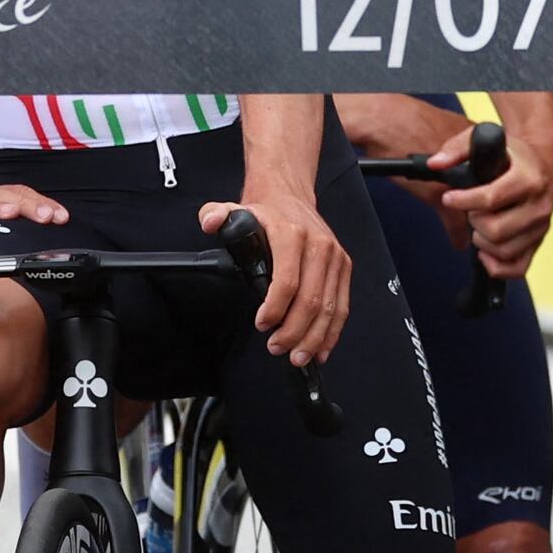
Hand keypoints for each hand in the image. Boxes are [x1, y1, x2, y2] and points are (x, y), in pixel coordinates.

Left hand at [219, 182, 348, 365]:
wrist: (291, 197)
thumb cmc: (266, 212)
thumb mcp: (235, 210)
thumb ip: (215, 215)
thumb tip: (209, 222)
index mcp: (291, 234)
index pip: (288, 280)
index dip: (275, 309)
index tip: (262, 324)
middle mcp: (318, 246)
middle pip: (311, 300)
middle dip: (294, 331)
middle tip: (277, 347)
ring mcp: (334, 258)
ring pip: (330, 308)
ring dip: (314, 337)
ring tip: (297, 355)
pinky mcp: (343, 268)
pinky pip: (342, 305)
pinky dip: (332, 331)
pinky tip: (321, 348)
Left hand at [437, 126, 552, 278]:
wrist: (541, 164)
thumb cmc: (510, 155)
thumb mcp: (485, 140)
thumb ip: (456, 148)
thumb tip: (435, 164)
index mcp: (529, 178)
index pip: (491, 199)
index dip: (463, 201)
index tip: (449, 197)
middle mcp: (540, 205)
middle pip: (495, 230)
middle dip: (474, 221)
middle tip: (471, 210)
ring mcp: (541, 227)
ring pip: (503, 250)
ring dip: (482, 241)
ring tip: (478, 223)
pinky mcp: (538, 243)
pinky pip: (517, 268)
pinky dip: (496, 265)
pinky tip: (485, 250)